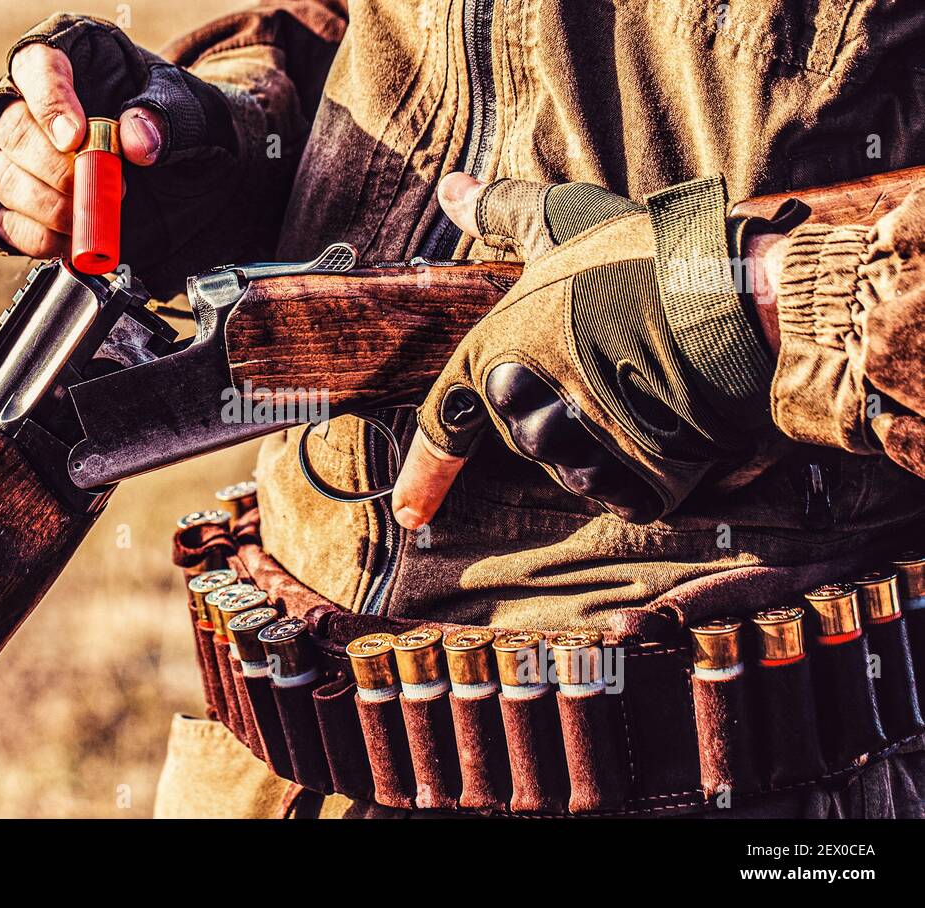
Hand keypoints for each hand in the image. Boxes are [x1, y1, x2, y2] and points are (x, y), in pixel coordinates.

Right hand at [0, 15, 241, 295]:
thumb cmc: (178, 124)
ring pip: (1, 177)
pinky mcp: (18, 204)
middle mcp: (29, 103)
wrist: (187, 172)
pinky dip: (33, 239)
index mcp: (69, 58)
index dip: (49, 102)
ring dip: (45, 205)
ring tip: (90, 217)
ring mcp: (17, 156)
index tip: (75, 137)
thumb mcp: (191, 110)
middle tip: (98, 185)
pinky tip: (68, 242)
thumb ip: (167, 117)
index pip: (37, 65)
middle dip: (53, 166)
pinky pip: (2, 223)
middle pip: (12, 129)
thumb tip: (136, 141)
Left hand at [392, 173, 784, 528]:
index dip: (425, 474)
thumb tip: (450, 188)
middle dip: (558, 408)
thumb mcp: (562, 220)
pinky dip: (639, 468)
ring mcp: (579, 450)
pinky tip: (663, 425)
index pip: (447, 423)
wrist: (730, 297)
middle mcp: (525, 407)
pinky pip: (621, 492)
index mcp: (493, 353)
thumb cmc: (642, 258)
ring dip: (600, 438)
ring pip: (574, 467)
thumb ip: (500, 211)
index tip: (408, 515)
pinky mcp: (636, 484)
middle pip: (526, 435)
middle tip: (605, 362)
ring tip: (641, 382)